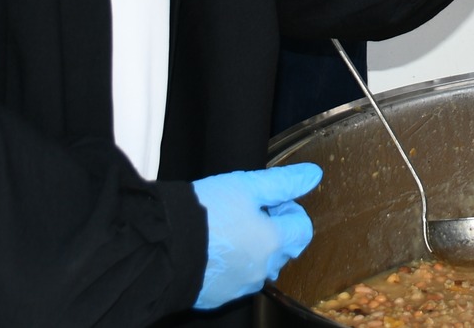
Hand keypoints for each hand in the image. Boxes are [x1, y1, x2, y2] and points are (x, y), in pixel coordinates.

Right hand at [192, 164, 321, 309]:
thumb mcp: (246, 186)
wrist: (160, 248)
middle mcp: (262, 270)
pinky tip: (212, 249)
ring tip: (225, 229)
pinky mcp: (218, 296)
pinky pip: (235, 279)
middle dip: (271, 229)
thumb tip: (313, 176)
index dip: (288, 210)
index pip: (303, 228)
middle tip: (243, 212)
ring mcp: (240, 286)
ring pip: (259, 265)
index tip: (267, 202)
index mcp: (274, 242)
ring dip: (251, 248)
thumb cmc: (203, 214)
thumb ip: (283, 182)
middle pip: (282, 248)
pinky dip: (231, 265)